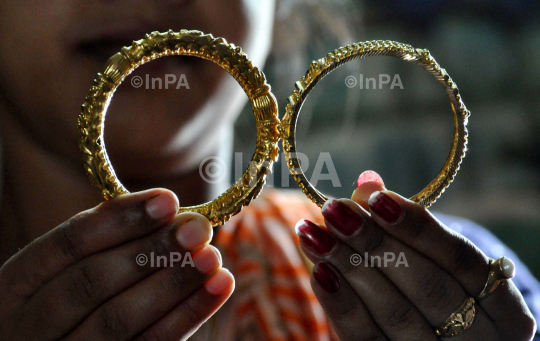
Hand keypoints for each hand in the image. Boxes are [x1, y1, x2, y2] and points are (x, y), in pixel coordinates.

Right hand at [0, 189, 233, 340]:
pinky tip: (218, 286)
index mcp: (16, 284)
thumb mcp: (64, 273)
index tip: (168, 199)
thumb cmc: (66, 306)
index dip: (119, 220)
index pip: (67, 244)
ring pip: (117, 321)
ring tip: (212, 256)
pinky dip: (186, 316)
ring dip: (172, 284)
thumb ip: (105, 246)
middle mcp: (27, 325)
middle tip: (198, 228)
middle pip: (91, 282)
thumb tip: (169, 211)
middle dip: (150, 251)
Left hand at [297, 172, 535, 339]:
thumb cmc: (442, 289)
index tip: (376, 198)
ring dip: (350, 267)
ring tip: (315, 234)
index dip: (418, 227)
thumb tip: (368, 183)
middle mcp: (481, 340)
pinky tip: (320, 271)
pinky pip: (366, 339)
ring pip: (395, 314)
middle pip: (428, 288)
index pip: (462, 260)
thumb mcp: (438, 261)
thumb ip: (403, 223)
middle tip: (334, 210)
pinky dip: (341, 304)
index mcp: (506, 311)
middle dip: (376, 244)